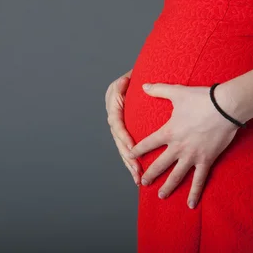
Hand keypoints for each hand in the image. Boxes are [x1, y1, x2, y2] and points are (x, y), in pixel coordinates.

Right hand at [105, 69, 141, 185]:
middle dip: (127, 156)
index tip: (133, 148)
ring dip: (129, 163)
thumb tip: (124, 81)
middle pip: (118, 139)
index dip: (123, 136)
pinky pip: (127, 147)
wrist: (138, 78)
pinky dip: (132, 160)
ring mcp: (118, 124)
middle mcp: (114, 115)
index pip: (116, 122)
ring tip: (137, 177)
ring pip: (122, 146)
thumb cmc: (138, 74)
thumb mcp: (132, 74)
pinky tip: (138, 173)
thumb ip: (128, 80)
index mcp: (114, 102)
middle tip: (137, 169)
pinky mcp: (125, 131)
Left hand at [127, 83, 241, 207]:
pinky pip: (199, 180)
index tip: (130, 155)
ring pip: (177, 175)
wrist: (226, 106)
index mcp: (169, 131)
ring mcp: (192, 155)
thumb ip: (158, 90)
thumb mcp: (177, 92)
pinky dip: (195, 192)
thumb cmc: (202, 98)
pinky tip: (191, 204)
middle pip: (160, 164)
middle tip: (142, 182)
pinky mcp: (206, 160)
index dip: (137, 150)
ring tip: (160, 195)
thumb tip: (144, 85)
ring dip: (168, 186)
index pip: (148, 143)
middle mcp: (178, 147)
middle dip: (150, 174)